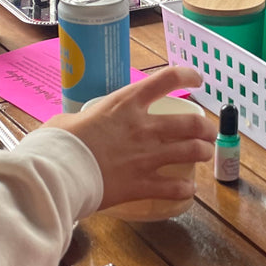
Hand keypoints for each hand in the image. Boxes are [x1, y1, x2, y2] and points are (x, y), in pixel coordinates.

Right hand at [48, 67, 212, 210]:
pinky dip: (186, 189)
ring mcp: (147, 156)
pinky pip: (176, 187)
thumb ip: (84, 119)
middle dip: (206, 127)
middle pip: (191, 123)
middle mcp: (144, 127)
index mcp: (126, 104)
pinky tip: (187, 189)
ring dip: (203, 152)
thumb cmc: (59, 143)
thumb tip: (80, 124)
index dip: (187, 76)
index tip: (197, 80)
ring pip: (192, 152)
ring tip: (203, 154)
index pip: (167, 79)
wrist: (58, 174)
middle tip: (208, 131)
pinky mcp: (143, 184)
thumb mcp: (70, 119)